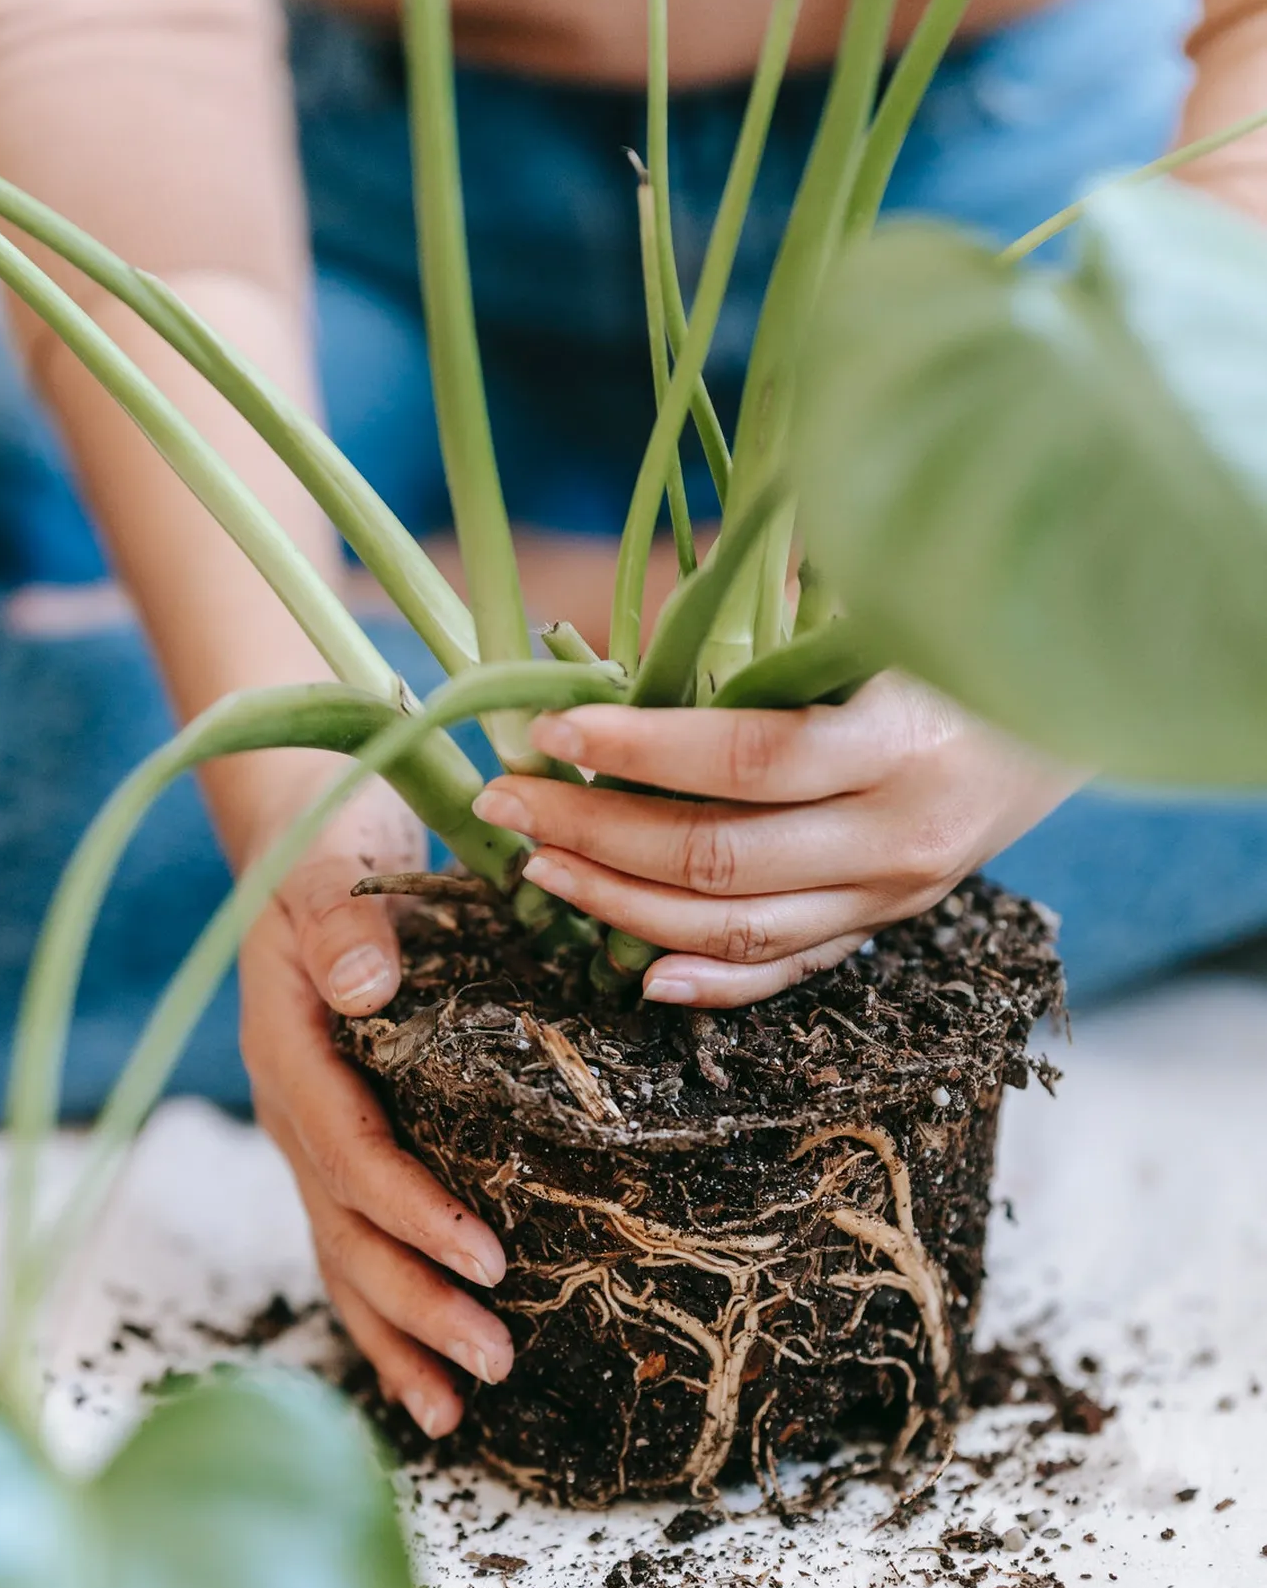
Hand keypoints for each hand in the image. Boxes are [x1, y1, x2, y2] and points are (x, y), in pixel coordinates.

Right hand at [238, 778, 514, 1435]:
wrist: (302, 845)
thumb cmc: (331, 851)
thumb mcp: (334, 867)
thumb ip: (344, 923)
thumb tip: (364, 985)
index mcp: (293, 1052)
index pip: (350, 1150)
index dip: (411, 1211)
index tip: (484, 1258)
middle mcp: (294, 1110)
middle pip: (348, 1229)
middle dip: (416, 1303)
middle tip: (494, 1357)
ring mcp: (310, 1140)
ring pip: (345, 1256)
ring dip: (399, 1334)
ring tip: (454, 1411)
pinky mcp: (337, 1151)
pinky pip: (354, 1246)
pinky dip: (388, 1316)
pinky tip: (431, 1382)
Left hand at [472, 672, 1078, 1006]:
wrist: (1079, 699)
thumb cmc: (966, 631)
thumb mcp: (895, 607)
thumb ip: (783, 619)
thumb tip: (638, 622)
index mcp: (902, 741)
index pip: (747, 758)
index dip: (639, 747)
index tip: (551, 727)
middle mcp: (900, 833)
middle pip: (720, 854)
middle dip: (595, 830)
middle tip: (507, 803)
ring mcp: (895, 893)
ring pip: (738, 926)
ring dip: (623, 902)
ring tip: (540, 869)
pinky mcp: (888, 922)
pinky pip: (790, 970)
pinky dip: (711, 980)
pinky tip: (634, 970)